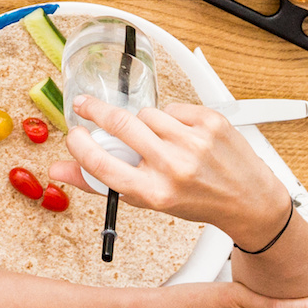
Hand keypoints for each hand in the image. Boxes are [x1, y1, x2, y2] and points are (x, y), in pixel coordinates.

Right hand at [48, 94, 287, 240]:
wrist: (248, 201)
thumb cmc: (194, 202)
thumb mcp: (146, 201)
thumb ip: (100, 184)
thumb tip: (59, 170)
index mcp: (154, 192)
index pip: (100, 162)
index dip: (79, 143)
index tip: (74, 134)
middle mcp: (174, 167)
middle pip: (120, 124)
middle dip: (95, 110)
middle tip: (85, 106)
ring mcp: (194, 142)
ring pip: (146, 114)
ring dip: (144, 123)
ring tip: (158, 140)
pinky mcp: (210, 122)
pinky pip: (173, 108)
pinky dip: (172, 119)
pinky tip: (182, 135)